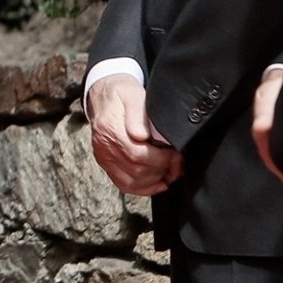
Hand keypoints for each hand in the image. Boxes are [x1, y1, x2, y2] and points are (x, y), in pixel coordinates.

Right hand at [87, 74, 182, 195]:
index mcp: (110, 129)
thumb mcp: (132, 94)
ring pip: (132, 182)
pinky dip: (143, 188)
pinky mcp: (106, 163)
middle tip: (178, 162)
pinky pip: (124, 184)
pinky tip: (158, 182)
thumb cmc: (122, 93)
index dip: (162, 159)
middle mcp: (104, 146)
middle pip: (137, 171)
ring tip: (171, 171)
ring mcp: (104, 156)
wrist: (104, 94)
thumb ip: (137, 113)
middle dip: (163, 170)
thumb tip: (141, 135)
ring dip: (155, 181)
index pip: (138, 155)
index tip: (175, 152)